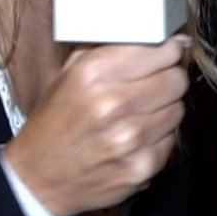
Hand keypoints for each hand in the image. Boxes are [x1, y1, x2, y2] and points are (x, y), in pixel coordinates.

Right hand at [3, 36, 190, 215]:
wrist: (38, 179)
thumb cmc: (53, 125)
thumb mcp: (68, 75)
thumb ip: (106, 50)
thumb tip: (149, 36)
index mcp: (94, 74)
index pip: (161, 51)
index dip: (168, 52)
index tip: (168, 54)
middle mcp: (114, 104)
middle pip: (177, 80)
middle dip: (169, 79)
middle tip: (155, 85)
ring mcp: (130, 138)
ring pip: (178, 110)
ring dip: (164, 110)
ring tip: (139, 115)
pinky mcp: (141, 166)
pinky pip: (171, 141)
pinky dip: (159, 139)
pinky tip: (136, 139)